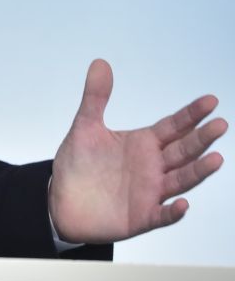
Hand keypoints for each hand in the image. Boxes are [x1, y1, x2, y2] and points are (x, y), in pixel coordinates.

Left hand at [49, 59, 225, 244]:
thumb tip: (100, 63)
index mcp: (143, 143)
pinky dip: (173, 212)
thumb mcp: (85, 127)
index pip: (174, 126)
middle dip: (202, 138)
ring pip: (180, 180)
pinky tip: (183, 205)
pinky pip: (161, 215)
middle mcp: (153, 166)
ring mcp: (150, 192)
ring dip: (198, 171)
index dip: (191, 114)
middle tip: (220, 124)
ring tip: (216, 158)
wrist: (62, 201)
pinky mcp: (141, 217)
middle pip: (183, 151)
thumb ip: (95, 97)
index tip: (211, 100)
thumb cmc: (79, 165)